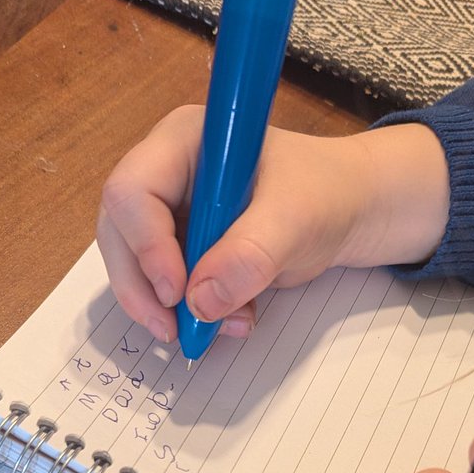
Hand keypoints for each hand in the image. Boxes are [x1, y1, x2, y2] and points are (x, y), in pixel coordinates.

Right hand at [97, 107, 449, 342]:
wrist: (354, 209)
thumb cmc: (327, 193)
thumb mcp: (296, 220)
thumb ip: (250, 255)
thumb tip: (199, 301)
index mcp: (183, 142)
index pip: (131, 192)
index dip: (145, 246)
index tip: (178, 292)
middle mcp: (165, 173)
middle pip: (120, 235)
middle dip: (144, 289)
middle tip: (175, 330)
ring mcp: (171, 212)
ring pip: (136, 268)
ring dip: (170, 308)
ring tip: (220, 327)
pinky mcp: (183, 246)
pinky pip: (165, 287)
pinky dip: (191, 313)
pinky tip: (230, 319)